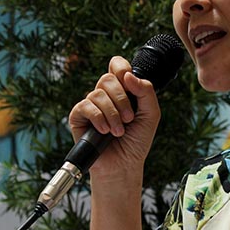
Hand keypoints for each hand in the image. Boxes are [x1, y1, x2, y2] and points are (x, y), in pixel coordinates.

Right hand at [68, 57, 160, 179]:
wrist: (124, 164)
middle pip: (108, 78)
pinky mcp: (78, 116)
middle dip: (121, 100)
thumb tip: (128, 75)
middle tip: (129, 119)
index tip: (129, 82)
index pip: (117, 65)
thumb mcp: (151, 114)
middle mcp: (105, 94)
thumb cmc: (137, 140)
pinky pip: (86, 106)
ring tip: (118, 132)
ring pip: (98, 94)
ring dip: (112, 114)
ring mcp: (91, 104)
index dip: (121, 67)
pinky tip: (104, 131)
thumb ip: (146, 91)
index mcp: (122, 90)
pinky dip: (98, 118)